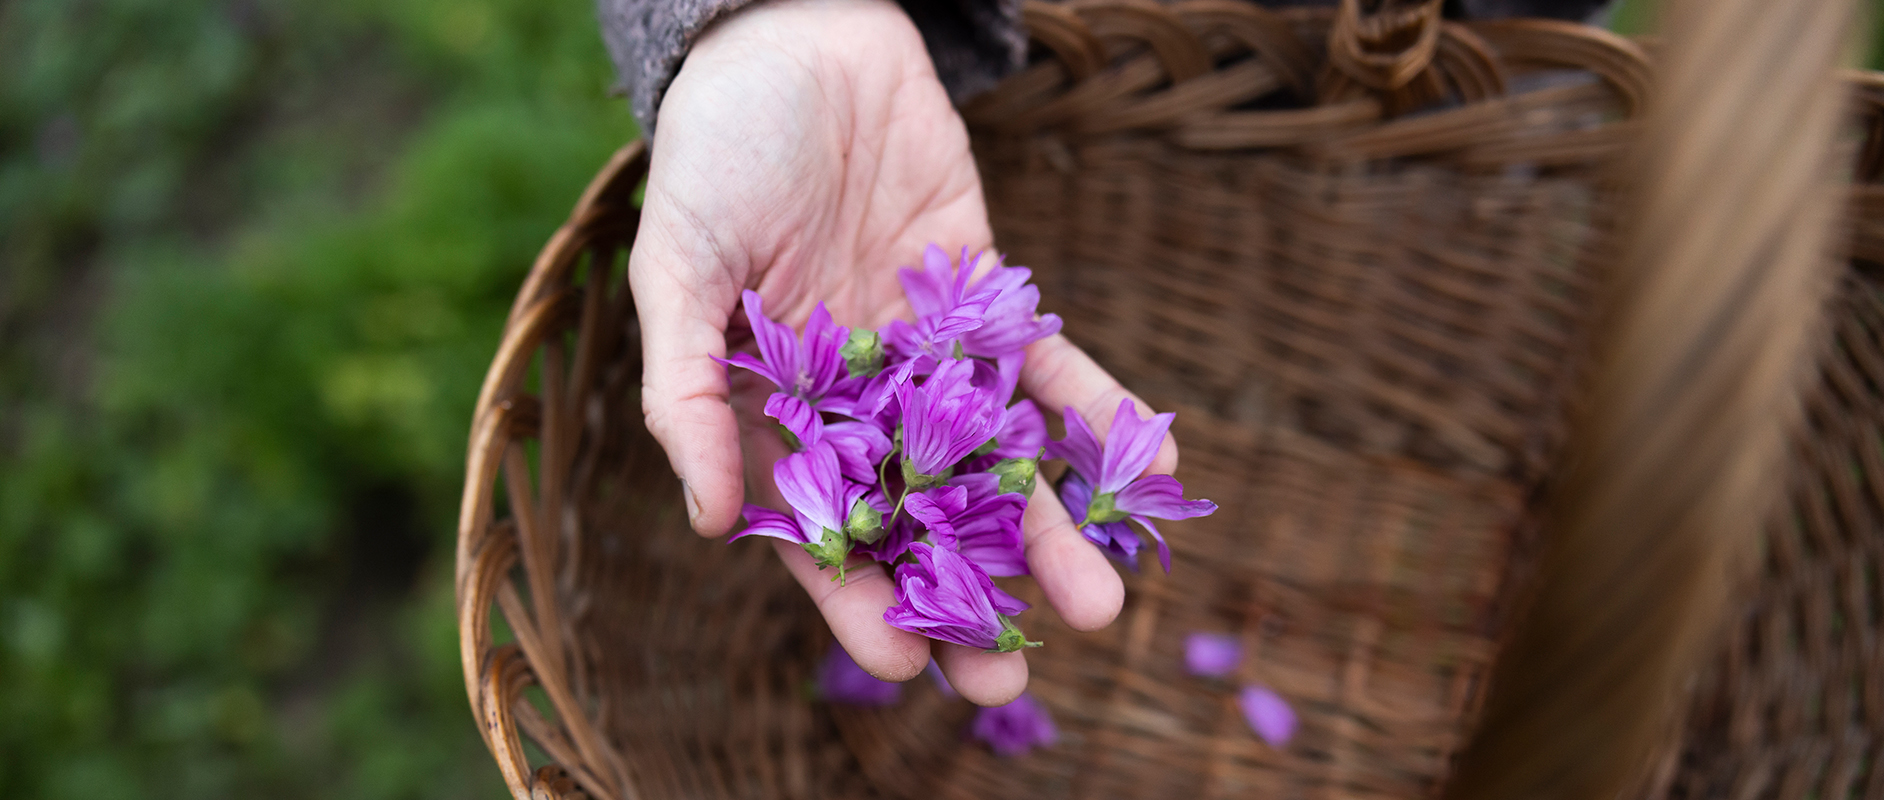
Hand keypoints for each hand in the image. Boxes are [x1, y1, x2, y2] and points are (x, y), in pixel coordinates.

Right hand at [629, 0, 1176, 705]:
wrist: (799, 39)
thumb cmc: (717, 153)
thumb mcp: (678, 267)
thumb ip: (689, 391)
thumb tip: (706, 519)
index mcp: (778, 413)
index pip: (820, 531)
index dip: (856, 599)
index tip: (903, 661)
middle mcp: (861, 401)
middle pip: (919, 521)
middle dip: (963, 598)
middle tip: (1010, 679)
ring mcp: (931, 356)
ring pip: (995, 463)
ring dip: (1048, 531)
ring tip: (1100, 606)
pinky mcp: (990, 300)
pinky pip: (1051, 368)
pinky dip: (1101, 413)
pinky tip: (1153, 461)